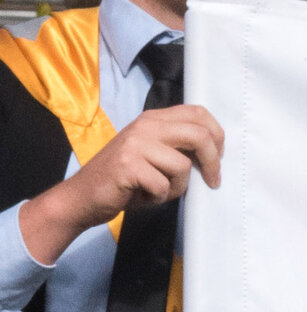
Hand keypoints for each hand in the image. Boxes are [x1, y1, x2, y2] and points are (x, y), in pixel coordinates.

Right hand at [20, 106, 223, 264]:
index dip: (217, 135)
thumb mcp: (154, 155)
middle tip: (213, 181)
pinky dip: (158, 198)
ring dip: (177, 187)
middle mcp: (144, 126)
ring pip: (183, 166)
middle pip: (199, 136)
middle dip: (213, 162)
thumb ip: (178, 146)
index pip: (198, 113)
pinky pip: (163, 185)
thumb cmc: (125, 180)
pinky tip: (142, 196)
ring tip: (158, 190)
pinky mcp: (127, 165)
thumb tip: (217, 152)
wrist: (82, 197)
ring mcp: (134, 144)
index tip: (219, 156)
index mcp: (153, 119)